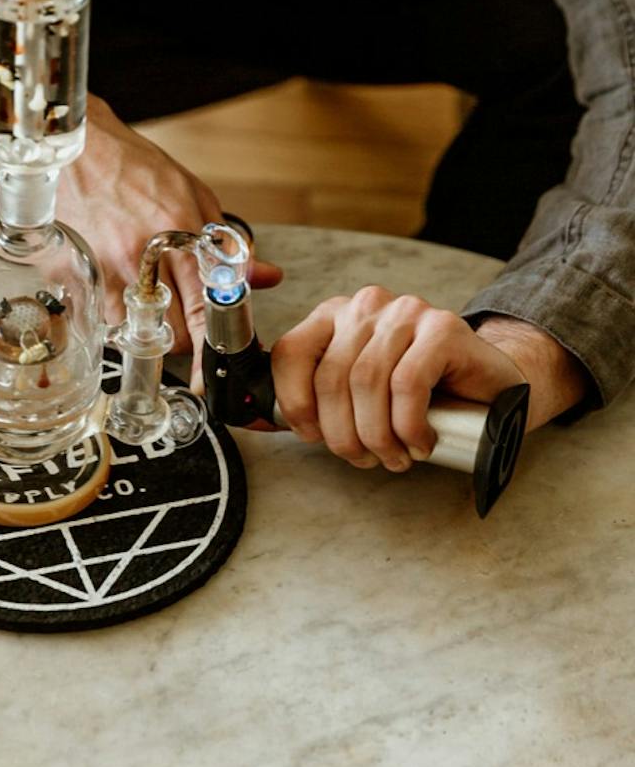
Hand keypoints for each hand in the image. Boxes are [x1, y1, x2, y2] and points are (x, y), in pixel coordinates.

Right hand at [56, 96, 281, 382]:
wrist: (77, 149)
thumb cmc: (134, 167)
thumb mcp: (192, 195)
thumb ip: (226, 244)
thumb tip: (265, 276)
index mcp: (178, 232)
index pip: (205, 306)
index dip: (214, 345)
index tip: (218, 367)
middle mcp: (141, 255)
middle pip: (171, 332)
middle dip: (184, 337)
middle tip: (185, 322)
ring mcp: (105, 267)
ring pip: (136, 332)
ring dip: (149, 330)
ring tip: (151, 306)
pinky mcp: (76, 274)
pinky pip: (103, 318)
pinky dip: (117, 317)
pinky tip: (120, 295)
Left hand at [270, 285, 539, 471]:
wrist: (493, 387)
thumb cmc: (422, 395)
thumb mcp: (360, 393)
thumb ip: (321, 399)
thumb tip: (274, 424)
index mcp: (336, 316)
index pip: (292, 352)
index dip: (295, 403)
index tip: (312, 437)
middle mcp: (367, 306)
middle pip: (332, 377)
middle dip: (342, 433)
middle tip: (364, 460)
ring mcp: (406, 312)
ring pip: (368, 382)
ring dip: (377, 435)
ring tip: (394, 457)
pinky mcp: (443, 328)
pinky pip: (408, 384)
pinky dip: (408, 425)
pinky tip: (420, 443)